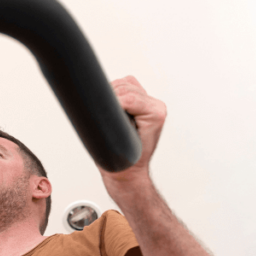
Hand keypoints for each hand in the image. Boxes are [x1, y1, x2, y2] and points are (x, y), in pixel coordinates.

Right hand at [99, 76, 166, 190]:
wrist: (128, 171)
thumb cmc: (125, 161)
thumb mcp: (118, 142)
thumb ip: (112, 120)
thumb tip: (100, 105)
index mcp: (155, 114)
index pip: (130, 97)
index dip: (111, 102)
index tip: (101, 111)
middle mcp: (155, 106)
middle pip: (126, 87)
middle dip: (110, 97)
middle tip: (101, 113)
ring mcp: (148, 104)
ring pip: (125, 84)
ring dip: (112, 94)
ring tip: (106, 110)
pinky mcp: (141, 103)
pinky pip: (126, 86)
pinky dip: (114, 92)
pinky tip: (110, 105)